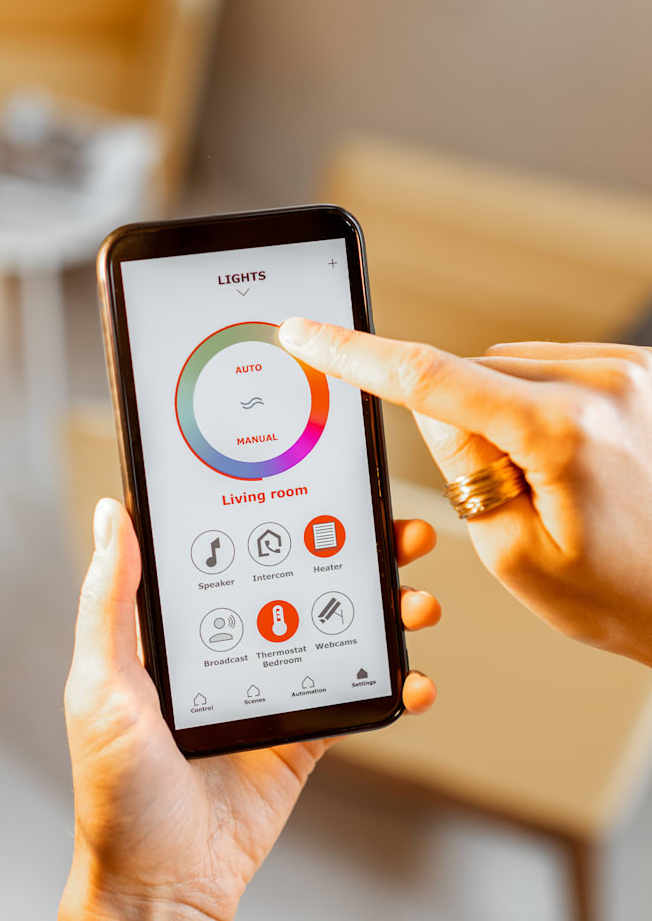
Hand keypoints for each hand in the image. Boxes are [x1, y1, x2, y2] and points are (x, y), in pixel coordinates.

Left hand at [59, 499, 439, 920]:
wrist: (161, 884)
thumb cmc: (116, 789)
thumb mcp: (102, 685)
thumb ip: (109, 602)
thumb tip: (113, 515)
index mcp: (182, 628)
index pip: (232, 551)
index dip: (273, 514)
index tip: (310, 482)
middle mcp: (229, 646)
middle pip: (299, 581)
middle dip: (352, 552)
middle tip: (394, 532)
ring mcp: (270, 688)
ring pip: (337, 630)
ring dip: (383, 609)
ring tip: (416, 595)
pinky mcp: (301, 734)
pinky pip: (355, 700)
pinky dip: (394, 686)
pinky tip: (416, 679)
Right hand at [279, 318, 651, 666]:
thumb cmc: (625, 594)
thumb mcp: (514, 553)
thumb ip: (460, 470)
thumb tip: (431, 405)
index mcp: (564, 431)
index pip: (428, 378)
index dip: (353, 354)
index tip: (306, 332)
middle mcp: (605, 381)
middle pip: (472, 374)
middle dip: (461, 423)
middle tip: (503, 490)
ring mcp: (630, 369)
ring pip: (507, 369)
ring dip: (500, 413)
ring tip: (548, 479)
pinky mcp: (639, 368)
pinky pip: (550, 368)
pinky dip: (536, 404)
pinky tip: (568, 455)